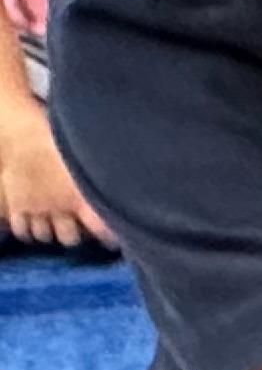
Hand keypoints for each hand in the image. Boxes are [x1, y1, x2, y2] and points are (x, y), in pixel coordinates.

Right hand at [0, 100, 107, 248]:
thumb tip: (134, 186)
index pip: (101, 230)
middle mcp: (60, 207)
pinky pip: (23, 230)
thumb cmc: (60, 140)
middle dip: (74, 235)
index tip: (117, 237)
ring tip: (55, 226)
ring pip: (44, 235)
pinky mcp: (18, 206)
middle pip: (68, 238)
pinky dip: (28, 230)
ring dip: (50, 232)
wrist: (25, 131)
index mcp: (82, 196)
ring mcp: (37, 208)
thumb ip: (103, 179)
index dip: (110, 237)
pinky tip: (35, 224)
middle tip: (78, 230)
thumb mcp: (86, 161)